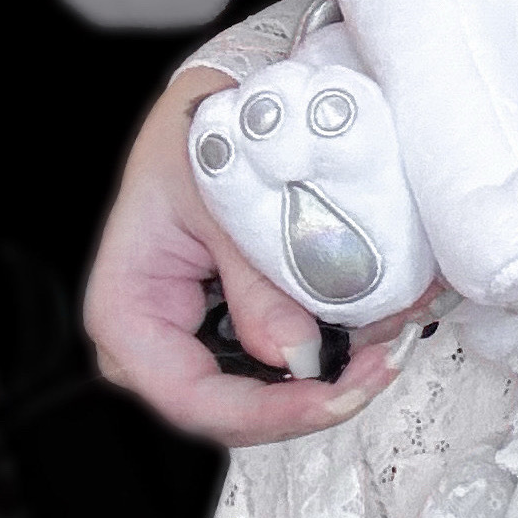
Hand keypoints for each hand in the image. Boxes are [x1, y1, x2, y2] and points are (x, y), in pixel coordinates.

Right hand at [86, 67, 431, 448]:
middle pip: (231, 409)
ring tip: (390, 342)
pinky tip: (373, 328)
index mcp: (128, 311)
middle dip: (311, 398)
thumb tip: (298, 356)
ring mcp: (195, 339)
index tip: (334, 396)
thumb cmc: (198, 138)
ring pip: (263, 391)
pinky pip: (279, 356)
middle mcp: (154, 342)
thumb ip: (257, 282)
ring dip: (329, 377)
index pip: (190, 397)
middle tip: (382, 365)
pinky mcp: (232, 325)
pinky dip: (328, 349)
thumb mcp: (225, 198)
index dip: (266, 413)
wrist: (214, 103)